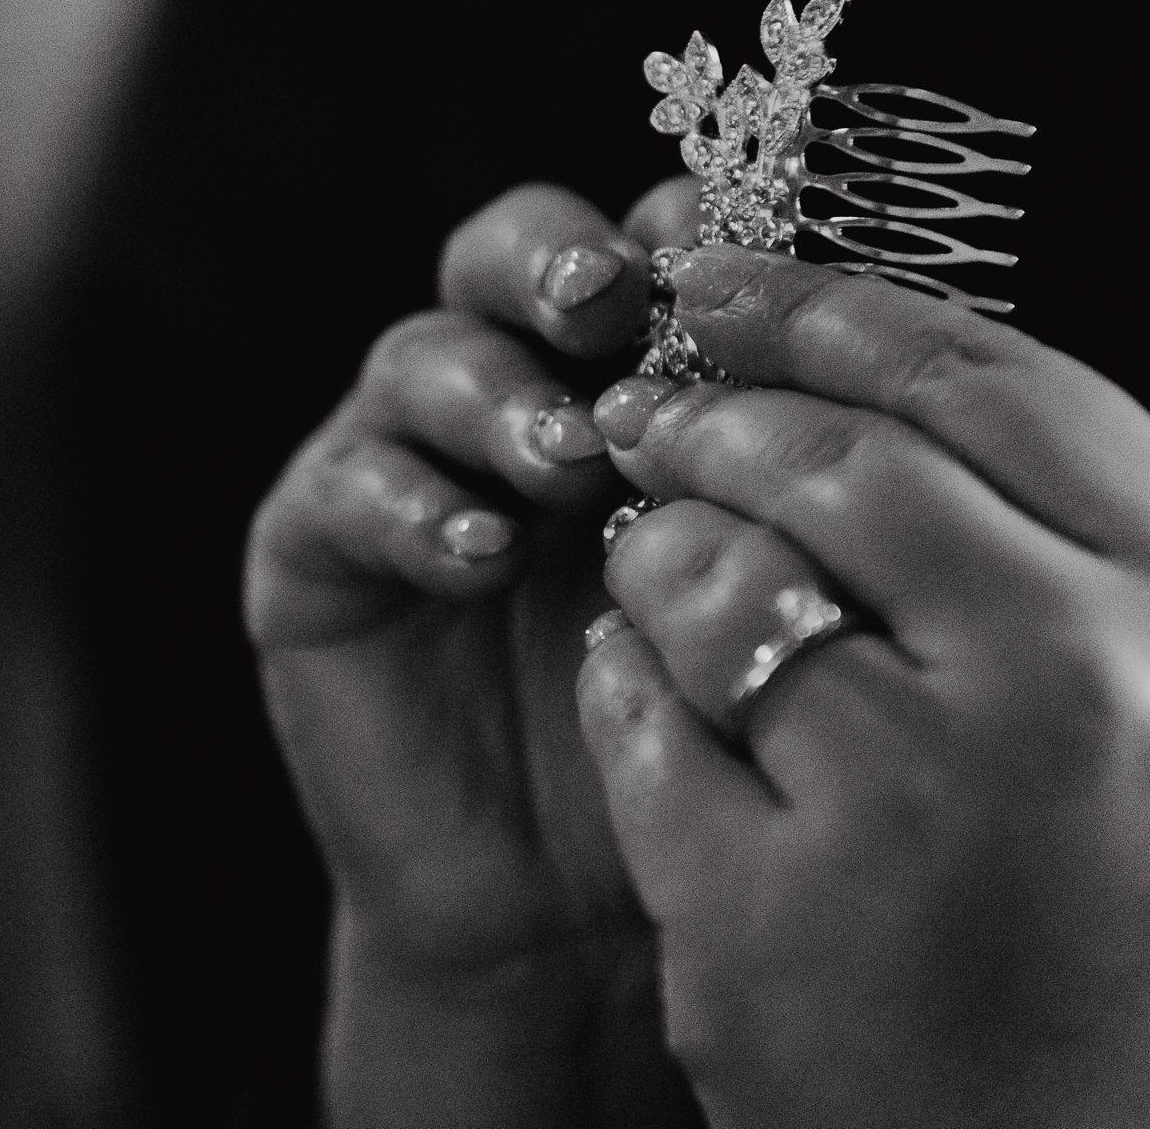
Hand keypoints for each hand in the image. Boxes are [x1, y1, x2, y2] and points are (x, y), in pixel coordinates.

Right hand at [245, 182, 705, 1125]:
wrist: (577, 912)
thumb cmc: (697, 738)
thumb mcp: (761, 590)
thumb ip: (774, 471)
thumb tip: (833, 354)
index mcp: (631, 375)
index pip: (643, 245)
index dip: (682, 238)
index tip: (732, 279)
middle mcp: (516, 391)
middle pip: (511, 252)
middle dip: (560, 265)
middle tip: (607, 308)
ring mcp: (405, 459)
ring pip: (425, 356)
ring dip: (497, 396)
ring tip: (564, 469)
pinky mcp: (315, 546)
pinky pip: (346, 488)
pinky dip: (414, 505)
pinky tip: (480, 556)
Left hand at [576, 241, 1149, 1127]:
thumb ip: (1062, 531)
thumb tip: (864, 370)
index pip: (994, 375)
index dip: (835, 307)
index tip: (727, 277)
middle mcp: (1084, 683)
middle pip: (836, 458)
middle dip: (719, 420)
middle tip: (650, 408)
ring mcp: (925, 800)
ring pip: (715, 580)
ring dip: (661, 558)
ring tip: (658, 571)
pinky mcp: (777, 912)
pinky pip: (646, 723)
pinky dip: (631, 694)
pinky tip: (655, 707)